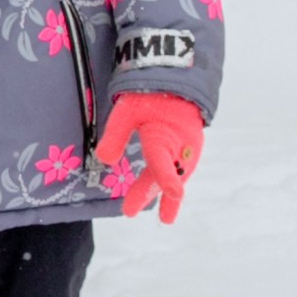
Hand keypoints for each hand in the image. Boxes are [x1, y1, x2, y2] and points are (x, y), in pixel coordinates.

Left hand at [94, 89, 204, 223]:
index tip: (174, 193)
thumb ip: (116, 134)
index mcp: (162, 135)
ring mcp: (188, 147)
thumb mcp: (127, 109)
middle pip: (164, 174)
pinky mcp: (192, 147)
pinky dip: (175, 181)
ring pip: (177, 175)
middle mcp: (179, 145)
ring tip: (166, 216)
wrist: (179, 80)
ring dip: (167, 194)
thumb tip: (105, 161)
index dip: (167, 177)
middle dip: (148, 193)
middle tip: (130, 213)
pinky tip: (169, 191)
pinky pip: (183, 168)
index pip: (162, 159)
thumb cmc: (151, 93)